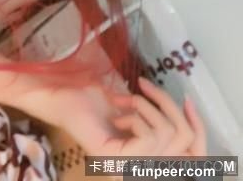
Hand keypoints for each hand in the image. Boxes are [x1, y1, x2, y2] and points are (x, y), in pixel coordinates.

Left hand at [23, 75, 206, 156]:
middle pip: (185, 139)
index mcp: (150, 161)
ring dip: (146, 108)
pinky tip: (117, 113)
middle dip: (166, 105)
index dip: (197, 124)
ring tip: (124, 103)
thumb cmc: (97, 102)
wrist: (64, 97)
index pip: (194, 154)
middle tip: (141, 89)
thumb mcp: (138, 110)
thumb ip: (161, 119)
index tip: (186, 97)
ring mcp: (129, 169)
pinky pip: (150, 136)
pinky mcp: (117, 160)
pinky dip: (136, 115)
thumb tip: (188, 110)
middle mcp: (142, 171)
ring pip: (168, 134)